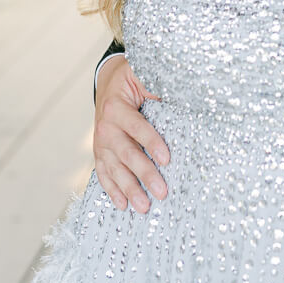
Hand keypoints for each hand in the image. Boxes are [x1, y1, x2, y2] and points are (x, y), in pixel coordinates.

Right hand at [93, 56, 169, 212]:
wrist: (108, 82)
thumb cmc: (131, 79)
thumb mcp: (142, 75)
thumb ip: (156, 87)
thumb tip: (184, 97)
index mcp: (116, 107)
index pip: (137, 127)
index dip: (152, 143)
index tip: (167, 159)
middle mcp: (105, 127)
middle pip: (127, 154)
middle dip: (144, 174)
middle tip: (161, 191)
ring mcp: (100, 142)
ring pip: (115, 169)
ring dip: (129, 189)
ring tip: (144, 207)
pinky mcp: (99, 153)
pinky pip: (104, 174)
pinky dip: (112, 190)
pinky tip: (122, 205)